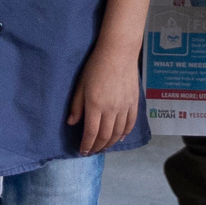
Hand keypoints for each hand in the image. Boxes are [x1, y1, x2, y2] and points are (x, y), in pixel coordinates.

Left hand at [66, 40, 143, 156]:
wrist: (118, 53)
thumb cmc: (95, 66)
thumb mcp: (81, 85)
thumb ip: (77, 106)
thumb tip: (71, 123)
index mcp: (95, 105)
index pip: (91, 133)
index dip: (86, 145)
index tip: (82, 151)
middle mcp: (111, 110)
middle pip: (105, 137)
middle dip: (97, 147)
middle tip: (91, 151)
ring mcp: (125, 107)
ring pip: (119, 133)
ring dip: (110, 143)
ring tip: (103, 147)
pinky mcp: (134, 103)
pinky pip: (130, 124)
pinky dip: (125, 134)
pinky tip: (120, 138)